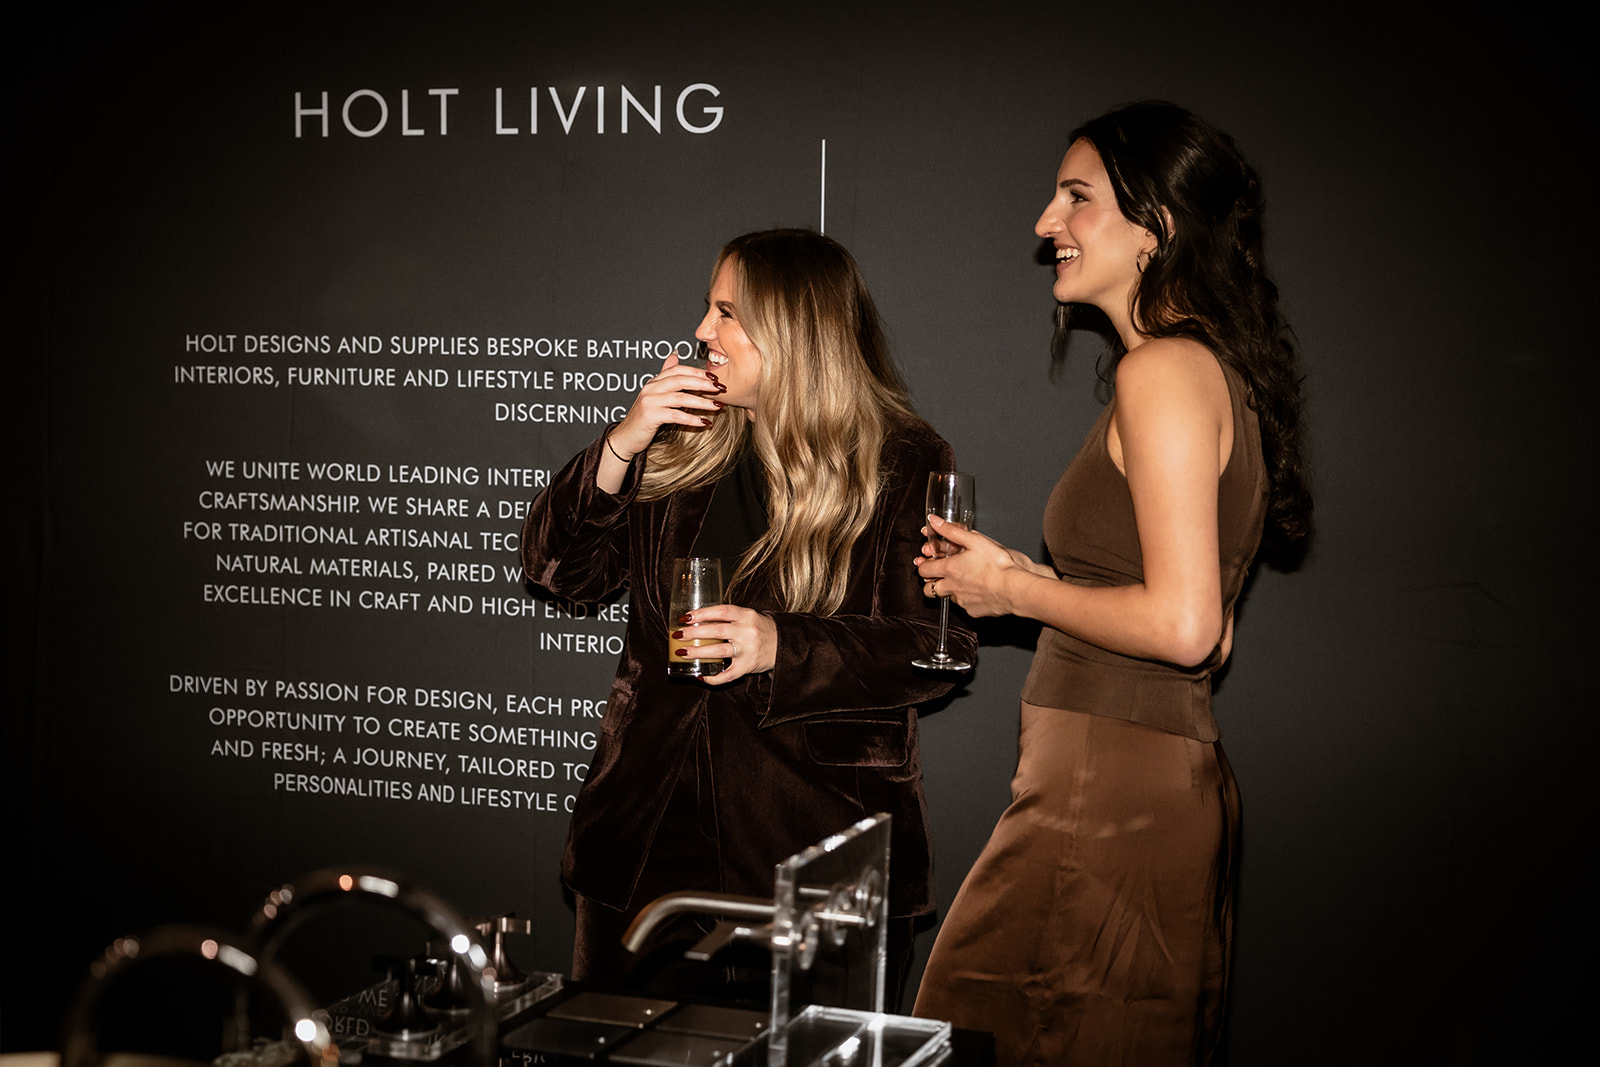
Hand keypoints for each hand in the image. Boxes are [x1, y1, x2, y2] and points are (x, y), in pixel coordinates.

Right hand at [606, 353, 725, 459]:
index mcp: (654, 382)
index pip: (678, 370)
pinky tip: (705, 422)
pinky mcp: (650, 416)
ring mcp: (649, 401)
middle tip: (721, 388)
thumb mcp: (654, 395)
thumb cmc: (644, 419)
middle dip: (703, 383)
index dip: (697, 372)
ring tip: (718, 406)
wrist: (626, 438)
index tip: (715, 376)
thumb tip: (674, 356)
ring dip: (702, 402)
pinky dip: (692, 418)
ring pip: (681, 397)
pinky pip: (676, 415)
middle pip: (681, 380)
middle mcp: (651, 388)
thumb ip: (665, 378)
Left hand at [673, 604, 776, 684]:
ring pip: (719, 652)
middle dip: (694, 633)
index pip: (722, 611)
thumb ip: (728, 617)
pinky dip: (712, 677)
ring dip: (698, 652)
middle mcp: (747, 632)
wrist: (783, 645)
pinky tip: (700, 675)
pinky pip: (728, 675)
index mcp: (747, 615)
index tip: (685, 617)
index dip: (702, 613)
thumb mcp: (747, 617)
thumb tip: (697, 620)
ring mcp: (748, 651)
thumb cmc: (760, 629)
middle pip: (717, 631)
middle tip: (678, 634)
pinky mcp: (748, 667)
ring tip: (683, 652)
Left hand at [913, 515, 1048, 617]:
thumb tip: (934, 521)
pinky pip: (965, 606)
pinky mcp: (973, 611)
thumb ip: (952, 531)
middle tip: (938, 576)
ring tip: (964, 581)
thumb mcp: (975, 540)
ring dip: (951, 590)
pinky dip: (968, 599)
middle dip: (930, 583)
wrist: (1015, 589)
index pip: (924, 570)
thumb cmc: (998, 565)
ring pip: (948, 597)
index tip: (927, 562)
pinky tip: (978, 591)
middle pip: (928, 590)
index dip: (924, 565)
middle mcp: (952, 587)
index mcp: (950, 569)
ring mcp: (962, 601)